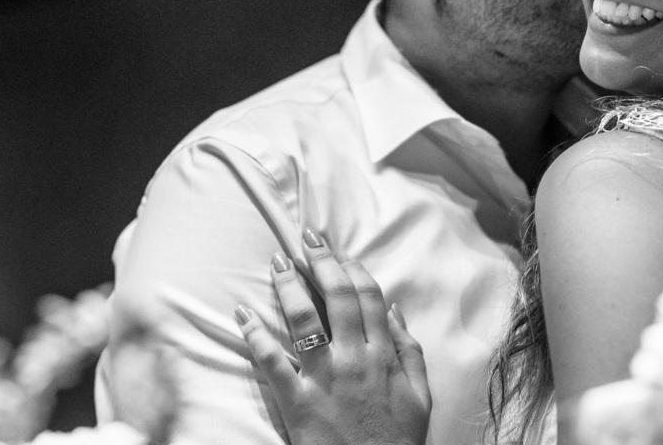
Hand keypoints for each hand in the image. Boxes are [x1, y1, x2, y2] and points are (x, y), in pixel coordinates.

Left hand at [237, 230, 430, 444]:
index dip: (351, 268)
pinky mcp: (297, 402)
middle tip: (305, 238)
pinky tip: (243, 314)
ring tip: (277, 264)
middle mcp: (355, 359)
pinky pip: (272, 362)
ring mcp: (325, 379)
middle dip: (320, 262)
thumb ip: (410, 352)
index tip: (338, 250)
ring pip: (304, 321)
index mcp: (384, 355)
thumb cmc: (397, 442)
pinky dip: (255, 335)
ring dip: (289, 287)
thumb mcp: (420, 396)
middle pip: (336, 298)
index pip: (367, 297)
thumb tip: (396, 311)